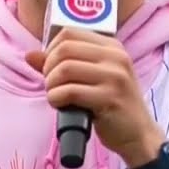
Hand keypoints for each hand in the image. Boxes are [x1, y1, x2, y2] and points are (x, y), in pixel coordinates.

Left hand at [25, 28, 163, 167]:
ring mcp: (115, 77)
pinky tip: (60, 105)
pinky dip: (56, 98)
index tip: (51, 68)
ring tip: (56, 96)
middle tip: (51, 85)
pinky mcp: (110, 98)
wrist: (139, 135)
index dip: (51, 50)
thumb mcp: (91, 79)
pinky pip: (70, 91)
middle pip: (64, 49)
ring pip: (65, 69)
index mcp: (112, 47)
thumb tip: (30, 55)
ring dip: (51, 85)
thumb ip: (62, 64)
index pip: (69, 33)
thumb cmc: (112, 105)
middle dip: (48, 68)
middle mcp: (115, 57)